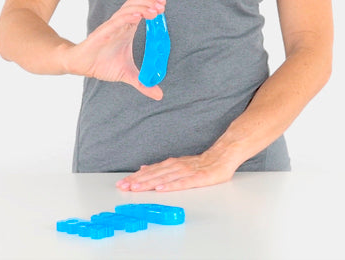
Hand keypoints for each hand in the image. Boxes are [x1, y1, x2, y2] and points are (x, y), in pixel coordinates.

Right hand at [63, 0, 166, 99]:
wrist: (81, 66)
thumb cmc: (102, 65)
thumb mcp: (127, 74)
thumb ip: (143, 83)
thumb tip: (159, 95)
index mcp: (126, 30)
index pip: (141, 12)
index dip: (151, 7)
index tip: (163, 8)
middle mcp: (120, 25)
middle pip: (136, 6)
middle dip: (149, 3)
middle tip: (163, 6)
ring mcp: (111, 27)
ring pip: (127, 10)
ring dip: (141, 8)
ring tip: (154, 11)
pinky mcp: (102, 33)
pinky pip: (116, 22)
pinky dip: (127, 17)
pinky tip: (138, 16)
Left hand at [115, 150, 239, 191]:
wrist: (223, 156)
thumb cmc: (201, 163)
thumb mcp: (178, 163)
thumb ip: (161, 167)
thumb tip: (143, 169)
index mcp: (171, 164)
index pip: (150, 172)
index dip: (135, 177)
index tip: (122, 183)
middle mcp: (176, 166)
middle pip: (154, 174)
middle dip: (137, 181)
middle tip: (124, 186)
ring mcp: (187, 171)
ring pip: (164, 178)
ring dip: (149, 183)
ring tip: (136, 188)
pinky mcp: (198, 178)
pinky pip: (182, 182)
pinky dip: (170, 185)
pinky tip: (161, 189)